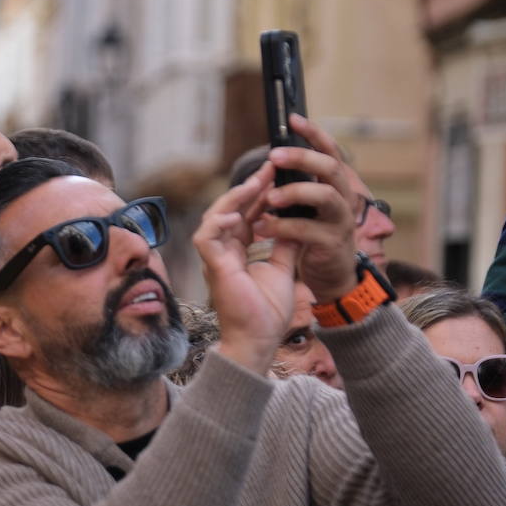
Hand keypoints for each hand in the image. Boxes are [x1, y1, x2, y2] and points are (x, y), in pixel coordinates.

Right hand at [193, 164, 299, 374]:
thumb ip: (285, 244)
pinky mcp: (212, 266)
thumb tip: (298, 220)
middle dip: (249, 187)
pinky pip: (206, 237)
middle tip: (269, 168)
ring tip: (254, 184)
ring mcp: (215, 258)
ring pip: (215, 216)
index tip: (276, 175)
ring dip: (234, 198)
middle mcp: (224, 251)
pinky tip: (236, 213)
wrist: (259, 337)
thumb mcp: (283, 268)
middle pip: (231, 209)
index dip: (259, 194)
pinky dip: (218, 222)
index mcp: (238, 251)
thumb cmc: (267, 311)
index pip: (246, 214)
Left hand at [253, 119, 359, 304]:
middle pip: (330, 168)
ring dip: (294, 192)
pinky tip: (263, 226)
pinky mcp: (330, 244)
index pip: (330, 152)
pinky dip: (282, 227)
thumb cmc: (315, 236)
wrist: (332, 276)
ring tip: (270, 197)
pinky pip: (307, 230)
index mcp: (335, 186)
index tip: (293, 118)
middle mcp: (343, 198)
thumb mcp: (308, 207)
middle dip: (302, 158)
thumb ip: (299, 186)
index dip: (314, 134)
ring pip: (323, 196)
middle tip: (274, 156)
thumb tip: (275, 159)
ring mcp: (340, 221)